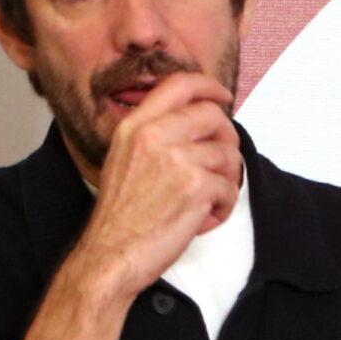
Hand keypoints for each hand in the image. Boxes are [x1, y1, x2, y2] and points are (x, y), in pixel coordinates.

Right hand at [60, 72, 241, 304]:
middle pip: (213, 116)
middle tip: (222, 162)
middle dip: (227, 138)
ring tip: (207, 200)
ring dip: (226, 180)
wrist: (110, 254)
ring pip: (228, 154)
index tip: (222, 96)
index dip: (208, 86)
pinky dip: (223, 207)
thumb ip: (153, 136)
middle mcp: (154, 136)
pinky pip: (230, 188)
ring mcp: (176, 159)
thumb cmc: (120, 216)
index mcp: (135, 126)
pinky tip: (204, 218)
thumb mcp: (124, 159)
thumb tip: (194, 125)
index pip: (179, 85)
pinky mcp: (195, 187)